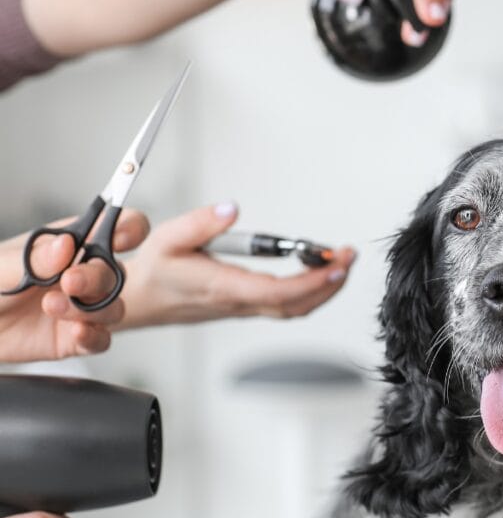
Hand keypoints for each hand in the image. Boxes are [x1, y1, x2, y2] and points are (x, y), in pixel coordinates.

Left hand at [0, 212, 149, 362]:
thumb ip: (34, 259)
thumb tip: (66, 244)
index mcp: (68, 244)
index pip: (114, 227)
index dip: (129, 228)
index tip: (122, 237)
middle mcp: (81, 273)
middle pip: (115, 271)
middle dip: (96, 277)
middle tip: (70, 282)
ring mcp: (81, 306)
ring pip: (114, 307)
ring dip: (89, 309)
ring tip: (52, 307)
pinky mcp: (75, 338)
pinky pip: (102, 339)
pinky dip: (94, 337)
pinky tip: (75, 333)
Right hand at [113, 202, 355, 329]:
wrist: (139, 301)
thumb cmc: (154, 271)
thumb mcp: (168, 238)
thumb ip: (200, 223)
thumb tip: (231, 209)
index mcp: (223, 287)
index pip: (277, 292)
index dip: (312, 282)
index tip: (335, 266)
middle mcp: (239, 302)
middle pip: (296, 304)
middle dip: (329, 284)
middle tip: (348, 257)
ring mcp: (245, 307)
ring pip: (295, 309)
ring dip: (324, 289)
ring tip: (340, 262)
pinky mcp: (247, 306)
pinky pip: (286, 306)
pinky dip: (310, 291)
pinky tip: (318, 272)